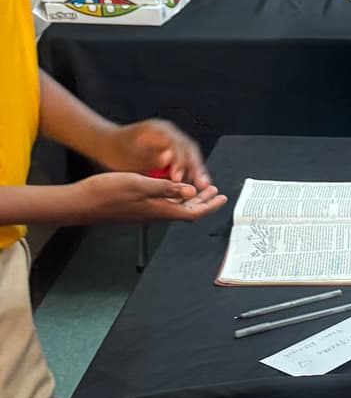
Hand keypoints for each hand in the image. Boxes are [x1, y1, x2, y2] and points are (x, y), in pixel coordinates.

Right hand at [72, 172, 227, 224]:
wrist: (81, 202)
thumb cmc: (107, 193)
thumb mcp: (140, 185)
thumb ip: (166, 188)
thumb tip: (191, 192)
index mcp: (159, 209)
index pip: (192, 211)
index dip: (209, 205)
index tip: (222, 197)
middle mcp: (155, 212)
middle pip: (186, 209)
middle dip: (202, 200)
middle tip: (214, 191)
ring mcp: (145, 210)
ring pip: (174, 206)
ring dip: (188, 197)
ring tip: (198, 187)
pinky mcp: (136, 207)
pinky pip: (162, 202)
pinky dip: (173, 195)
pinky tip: (171, 187)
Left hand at [101, 118, 210, 185]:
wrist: (106, 142)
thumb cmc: (114, 150)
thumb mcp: (128, 157)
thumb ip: (150, 159)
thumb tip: (169, 160)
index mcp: (157, 130)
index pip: (176, 145)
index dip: (180, 163)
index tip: (179, 179)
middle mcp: (167, 131)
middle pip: (189, 148)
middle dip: (197, 167)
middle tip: (203, 185)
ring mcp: (170, 136)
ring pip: (191, 152)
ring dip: (198, 169)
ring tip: (203, 186)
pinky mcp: (171, 145)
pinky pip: (186, 156)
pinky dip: (191, 169)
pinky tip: (194, 182)